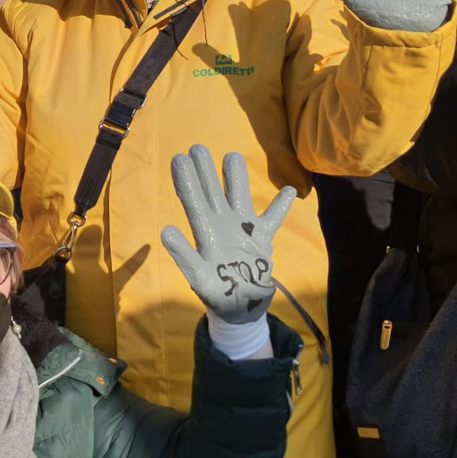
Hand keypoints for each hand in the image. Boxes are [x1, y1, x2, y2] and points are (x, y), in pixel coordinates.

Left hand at [161, 145, 296, 324]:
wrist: (239, 311)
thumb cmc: (217, 294)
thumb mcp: (199, 278)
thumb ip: (185, 256)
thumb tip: (166, 231)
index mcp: (206, 233)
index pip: (193, 201)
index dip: (186, 180)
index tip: (179, 158)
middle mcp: (222, 226)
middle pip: (212, 193)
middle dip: (205, 170)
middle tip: (196, 146)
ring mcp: (243, 231)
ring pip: (239, 197)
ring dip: (235, 178)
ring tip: (232, 156)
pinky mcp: (263, 241)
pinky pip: (273, 220)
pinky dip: (281, 206)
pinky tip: (290, 190)